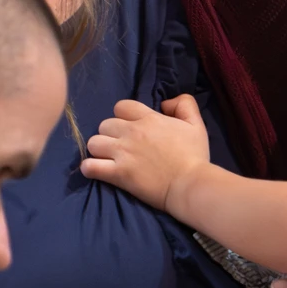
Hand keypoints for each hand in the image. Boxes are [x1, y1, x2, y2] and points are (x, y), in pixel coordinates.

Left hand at [81, 96, 210, 209]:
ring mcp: (123, 153)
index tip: (131, 128)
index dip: (123, 116)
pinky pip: (90, 166)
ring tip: (107, 158)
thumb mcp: (196, 124)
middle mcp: (132, 132)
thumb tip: (165, 103)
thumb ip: (184, 104)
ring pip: (94, 142)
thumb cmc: (195, 156)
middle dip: (110, 134)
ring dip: (99, 150)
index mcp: (149, 118)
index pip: (121, 107)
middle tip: (120, 146)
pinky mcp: (118, 174)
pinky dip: (89, 168)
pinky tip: (96, 171)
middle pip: (104, 124)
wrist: (190, 184)